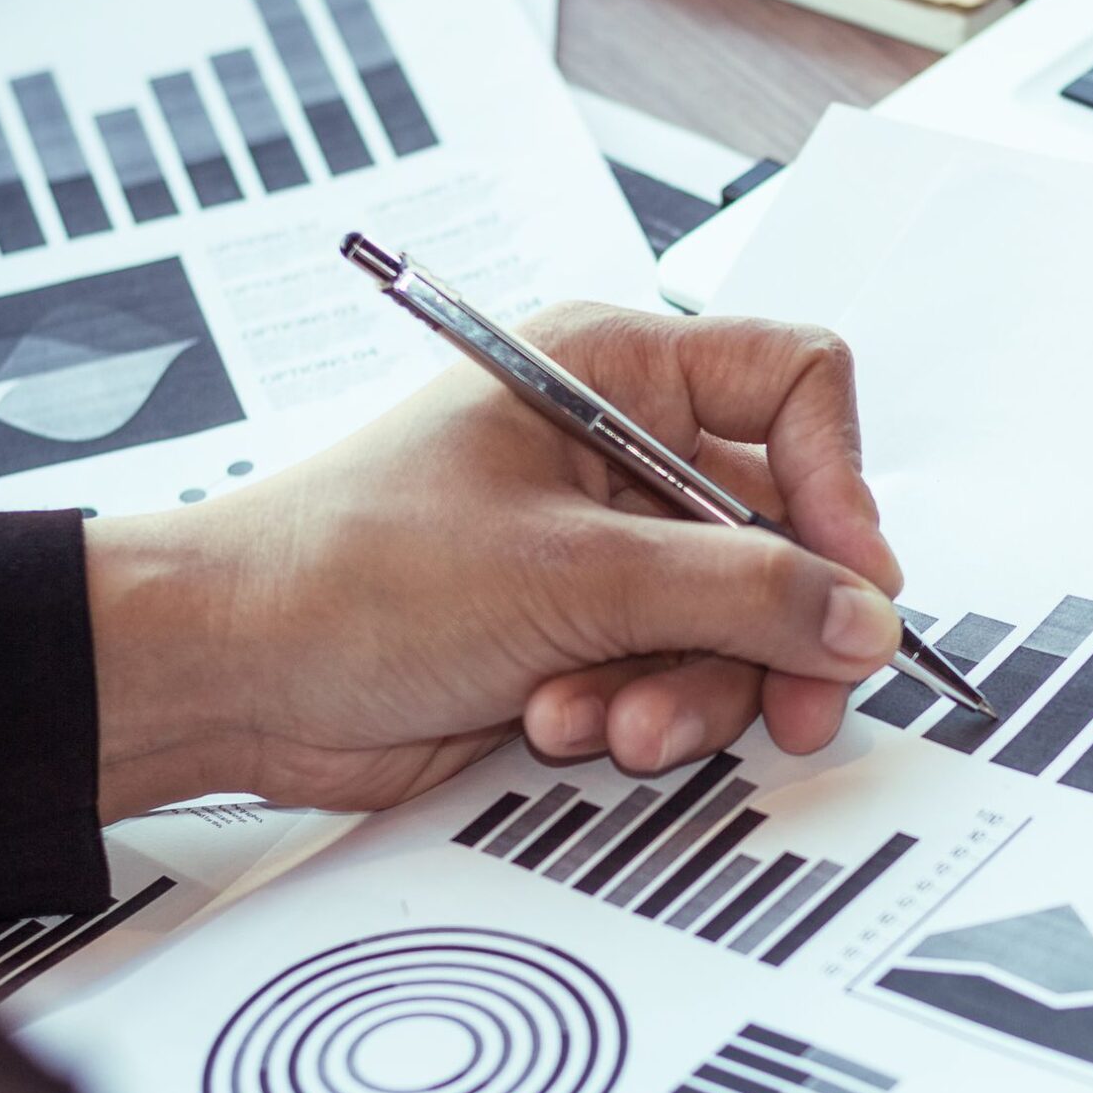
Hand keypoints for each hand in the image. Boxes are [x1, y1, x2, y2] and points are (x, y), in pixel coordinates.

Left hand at [85, 302, 904, 820]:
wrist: (228, 675)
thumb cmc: (348, 573)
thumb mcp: (570, 573)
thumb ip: (739, 593)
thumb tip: (864, 616)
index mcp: (613, 369)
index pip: (793, 386)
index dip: (839, 484)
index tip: (850, 586)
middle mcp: (622, 449)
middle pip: (783, 530)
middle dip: (770, 632)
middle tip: (789, 710)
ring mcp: (607, 548)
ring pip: (739, 623)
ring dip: (690, 691)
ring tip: (611, 724)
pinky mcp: (587, 633)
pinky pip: (680, 675)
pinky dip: (642, 713)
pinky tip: (561, 721)